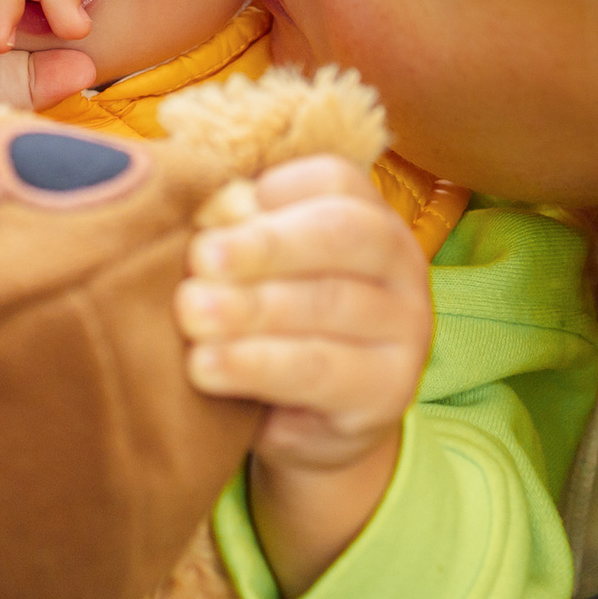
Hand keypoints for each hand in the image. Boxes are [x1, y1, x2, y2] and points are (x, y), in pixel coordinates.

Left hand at [175, 154, 433, 598]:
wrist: (301, 418)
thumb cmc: (268, 319)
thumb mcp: (253, 268)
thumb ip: (234, 233)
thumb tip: (205, 213)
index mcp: (367, 212)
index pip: (332, 180)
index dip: (269, 193)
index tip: (207, 215)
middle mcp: (399, 261)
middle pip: (341, 233)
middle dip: (264, 244)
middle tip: (200, 258)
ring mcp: (405, 326)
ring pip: (329, 303)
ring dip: (252, 307)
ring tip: (191, 314)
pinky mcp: (388, 390)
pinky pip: (320, 370)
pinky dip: (257, 364)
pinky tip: (207, 366)